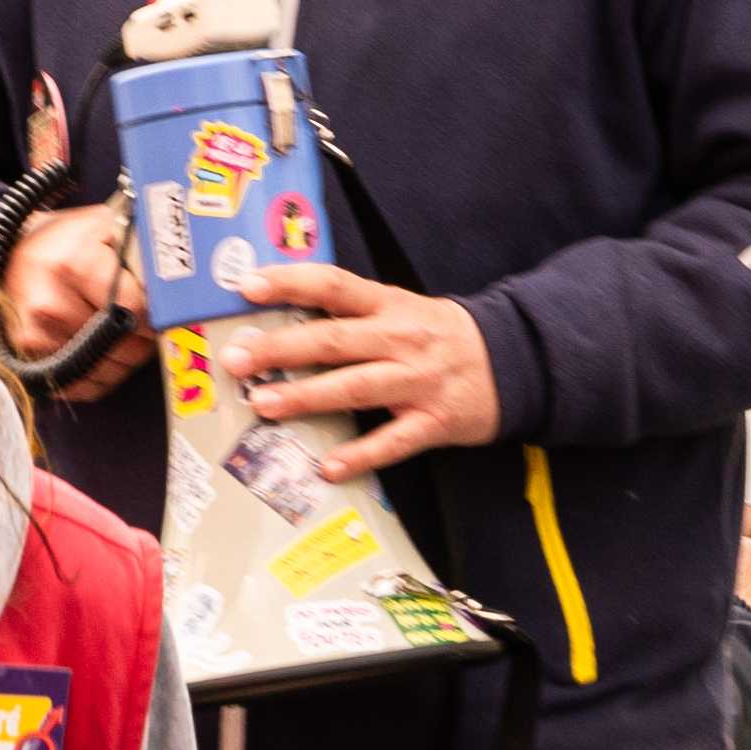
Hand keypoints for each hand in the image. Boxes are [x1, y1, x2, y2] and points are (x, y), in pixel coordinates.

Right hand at [9, 202, 143, 400]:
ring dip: (124, 359)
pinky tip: (100, 351)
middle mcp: (49, 306)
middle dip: (141, 339)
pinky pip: (87, 387)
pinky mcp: (31, 364)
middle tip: (140, 322)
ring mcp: (36, 339)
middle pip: (124, 346)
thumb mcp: (105, 227)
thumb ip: (141, 251)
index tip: (158, 313)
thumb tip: (175, 286)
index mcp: (71, 265)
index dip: (154, 316)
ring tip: (119, 333)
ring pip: (109, 371)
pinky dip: (102, 375)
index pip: (135, 310)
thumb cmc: (68, 243)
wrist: (13, 256)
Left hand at [234, 262, 502, 471]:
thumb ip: (351, 313)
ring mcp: (417, 381)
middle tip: (238, 358)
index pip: (334, 286)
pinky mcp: (434, 421)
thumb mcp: (401, 309)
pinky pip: (393, 442)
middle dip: (281, 348)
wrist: (511, 361)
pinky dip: (361, 455)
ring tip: (266, 404)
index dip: (290, 283)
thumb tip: (282, 316)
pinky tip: (328, 466)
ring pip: (356, 387)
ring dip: (308, 396)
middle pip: (334, 339)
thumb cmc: (439, 336)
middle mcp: (400, 338)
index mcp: (388, 305)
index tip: (247, 286)